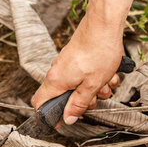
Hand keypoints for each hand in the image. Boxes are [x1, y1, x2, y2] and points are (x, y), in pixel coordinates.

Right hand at [31, 0, 132, 124]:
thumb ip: (78, 104)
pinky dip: (96, 78)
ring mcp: (66, 65)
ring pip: (77, 87)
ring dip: (93, 90)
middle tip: (93, 98)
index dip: (49, 115)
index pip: (39, 103)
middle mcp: (57, 73)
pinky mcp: (76, 59)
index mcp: (56, 82)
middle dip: (81, 102)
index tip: (61, 121)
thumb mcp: (91, 85)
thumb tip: (68, 118)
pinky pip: (83, 75)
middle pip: (64, 98)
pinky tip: (108, 74)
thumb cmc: (98, 51)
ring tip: (105, 83)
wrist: (104, 25)